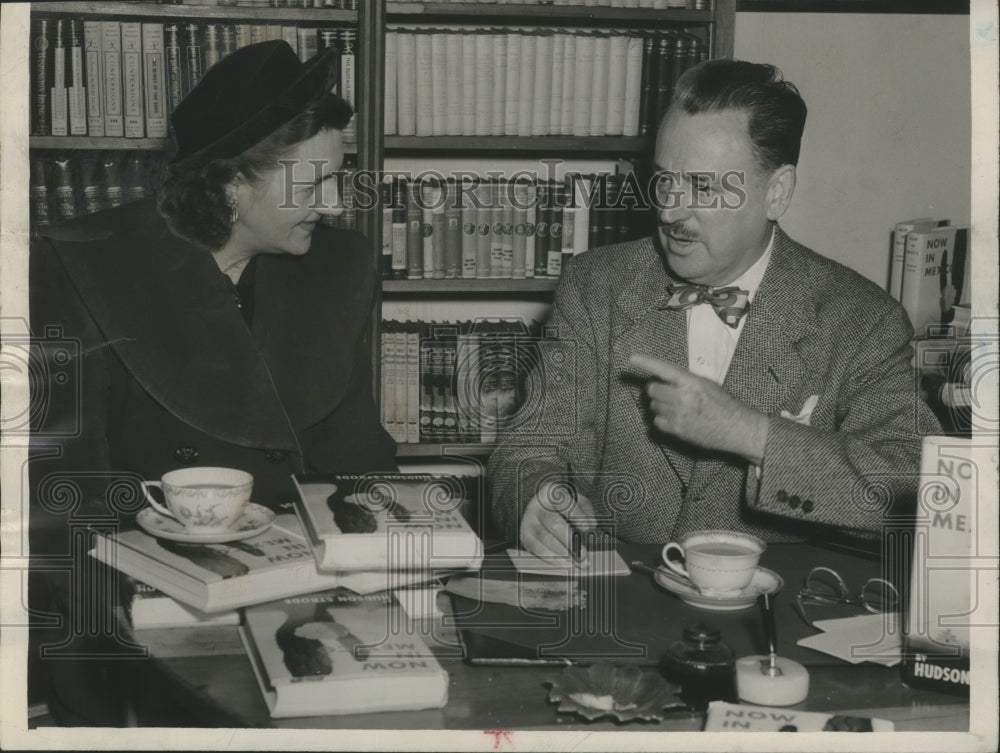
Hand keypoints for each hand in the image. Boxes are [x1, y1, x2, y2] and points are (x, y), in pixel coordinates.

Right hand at [520, 480, 595, 566]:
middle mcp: (537, 506)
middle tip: (583, 554)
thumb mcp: (575, 500)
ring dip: (562, 553)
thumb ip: (585, 510)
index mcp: (551, 492)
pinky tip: (562, 564)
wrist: (542, 508)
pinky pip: (536, 549)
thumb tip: (591, 524)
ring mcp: (529, 521)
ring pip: (544, 538)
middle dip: (570, 541)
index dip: (577, 515)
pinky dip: (550, 558)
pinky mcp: (525, 536)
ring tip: (575, 562)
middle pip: (553, 523)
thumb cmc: (562, 506)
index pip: (564, 502)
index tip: (589, 527)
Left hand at [629, 353, 768, 464]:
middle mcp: (682, 397)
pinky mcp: (677, 430)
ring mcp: (678, 414)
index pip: (663, 369)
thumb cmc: (723, 404)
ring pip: (653, 406)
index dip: (646, 362)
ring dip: (659, 405)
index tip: (632, 358)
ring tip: (675, 407)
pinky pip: (657, 422)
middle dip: (656, 390)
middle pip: (652, 389)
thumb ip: (686, 381)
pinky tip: (675, 419)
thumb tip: (666, 378)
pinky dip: (662, 420)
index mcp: (691, 382)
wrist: (736, 428)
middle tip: (665, 393)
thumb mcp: (707, 384)